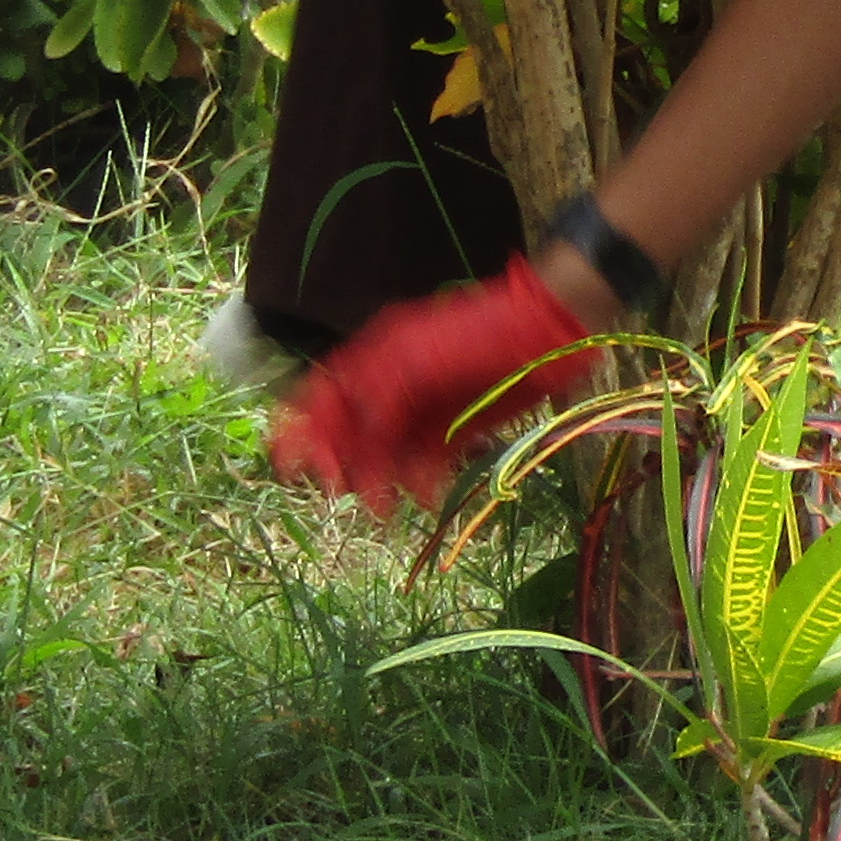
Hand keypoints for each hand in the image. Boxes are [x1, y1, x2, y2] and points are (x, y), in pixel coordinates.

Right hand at [268, 262, 591, 511]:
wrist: (547, 333)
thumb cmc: (481, 334)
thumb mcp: (423, 355)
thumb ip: (382, 389)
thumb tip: (356, 428)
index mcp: (377, 356)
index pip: (325, 394)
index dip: (303, 428)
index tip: (293, 464)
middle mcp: (393, 385)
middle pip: (351, 431)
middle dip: (342, 461)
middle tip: (340, 490)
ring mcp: (423, 410)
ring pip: (386, 453)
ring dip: (380, 479)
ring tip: (386, 506)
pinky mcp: (453, 433)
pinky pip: (423, 463)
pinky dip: (419, 481)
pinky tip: (425, 495)